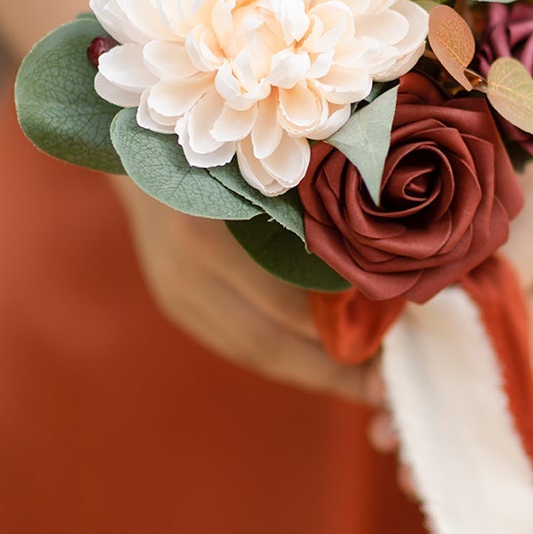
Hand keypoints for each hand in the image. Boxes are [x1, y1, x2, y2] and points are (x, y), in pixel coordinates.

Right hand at [114, 177, 375, 403]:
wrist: (142, 151)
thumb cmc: (220, 150)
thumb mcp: (262, 174)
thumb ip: (304, 220)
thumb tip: (369, 271)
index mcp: (208, 239)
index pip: (286, 307)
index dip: (339, 329)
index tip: (390, 342)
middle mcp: (186, 275)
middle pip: (270, 344)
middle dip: (330, 371)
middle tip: (382, 383)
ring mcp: (176, 294)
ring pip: (252, 352)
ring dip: (307, 370)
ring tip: (357, 378)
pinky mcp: (175, 304)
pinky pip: (234, 344)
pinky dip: (279, 355)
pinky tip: (312, 358)